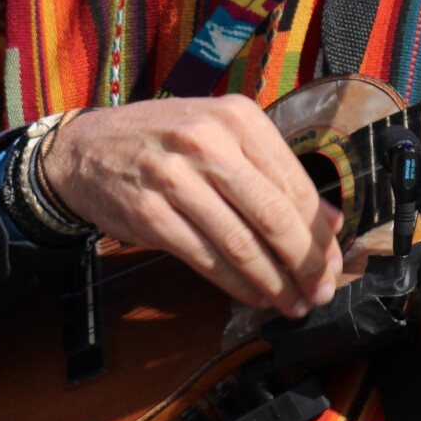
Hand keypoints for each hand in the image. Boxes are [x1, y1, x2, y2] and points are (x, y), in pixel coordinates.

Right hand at [43, 97, 342, 318]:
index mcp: (238, 118)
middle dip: (305, 264)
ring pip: (242, 244)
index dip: (320, 233)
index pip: (294, 184)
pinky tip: (255, 296)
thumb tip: (331, 222)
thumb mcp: (223, 137)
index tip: (335, 263)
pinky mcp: (150, 214)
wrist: (86, 149)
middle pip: (274, 216)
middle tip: (321, 291)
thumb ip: (275, 174)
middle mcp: (208, 142)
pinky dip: (237, 284)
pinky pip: (206, 259)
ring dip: (274, 283)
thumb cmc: (164, 143)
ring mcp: (175, 178)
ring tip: (293, 302)